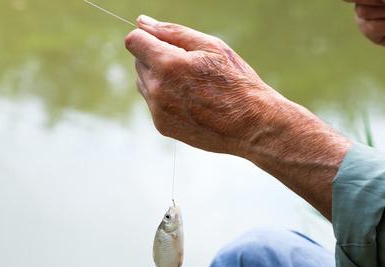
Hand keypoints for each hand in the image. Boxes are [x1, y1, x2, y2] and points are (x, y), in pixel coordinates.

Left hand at [124, 16, 310, 156]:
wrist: (250, 125)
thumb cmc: (235, 81)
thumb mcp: (210, 47)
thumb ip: (172, 32)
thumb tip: (143, 22)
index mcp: (168, 64)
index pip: (134, 41)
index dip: (147, 37)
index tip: (164, 42)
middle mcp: (157, 89)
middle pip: (138, 62)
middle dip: (156, 57)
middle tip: (188, 65)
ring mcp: (158, 110)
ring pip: (143, 83)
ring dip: (159, 77)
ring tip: (190, 84)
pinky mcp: (162, 126)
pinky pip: (153, 103)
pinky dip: (165, 98)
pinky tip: (191, 101)